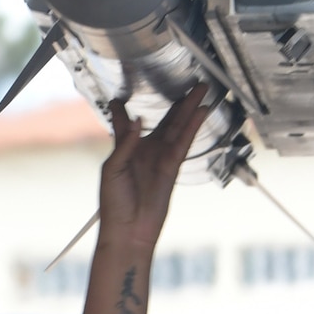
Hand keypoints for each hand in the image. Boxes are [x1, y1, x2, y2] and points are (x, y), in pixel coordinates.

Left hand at [97, 85, 214, 251]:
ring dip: (189, 108)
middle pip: (164, 119)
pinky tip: (201, 112)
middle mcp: (144, 150)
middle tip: (189, 82)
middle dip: (176, 101)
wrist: (128, 230)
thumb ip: (125, 143)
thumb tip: (139, 121)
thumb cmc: (113, 203)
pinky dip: (192, 126)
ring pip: (177, 127)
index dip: (124, 107)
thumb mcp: (112, 169)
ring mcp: (159, 158)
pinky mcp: (171, 167)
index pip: (125, 122)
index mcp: (124, 148)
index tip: (124, 92)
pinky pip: (183, 142)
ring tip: (201, 90)